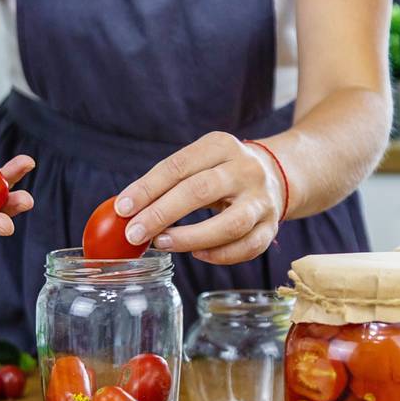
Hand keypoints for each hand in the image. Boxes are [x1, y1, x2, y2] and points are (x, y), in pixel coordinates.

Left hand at [114, 132, 285, 264]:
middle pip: (200, 191)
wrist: (276, 174)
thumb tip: (125, 211)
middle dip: (162, 214)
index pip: (178, 166)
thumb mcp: (199, 161)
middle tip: (134, 233)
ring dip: (190, 238)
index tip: (123, 208)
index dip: (147, 188)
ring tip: (161, 243)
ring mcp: (262, 200)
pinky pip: (246, 247)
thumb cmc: (221, 171)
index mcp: (221, 145)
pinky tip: (196, 254)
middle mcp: (245, 170)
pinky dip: (219, 255)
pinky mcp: (271, 227)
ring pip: (229, 225)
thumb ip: (167, 182)